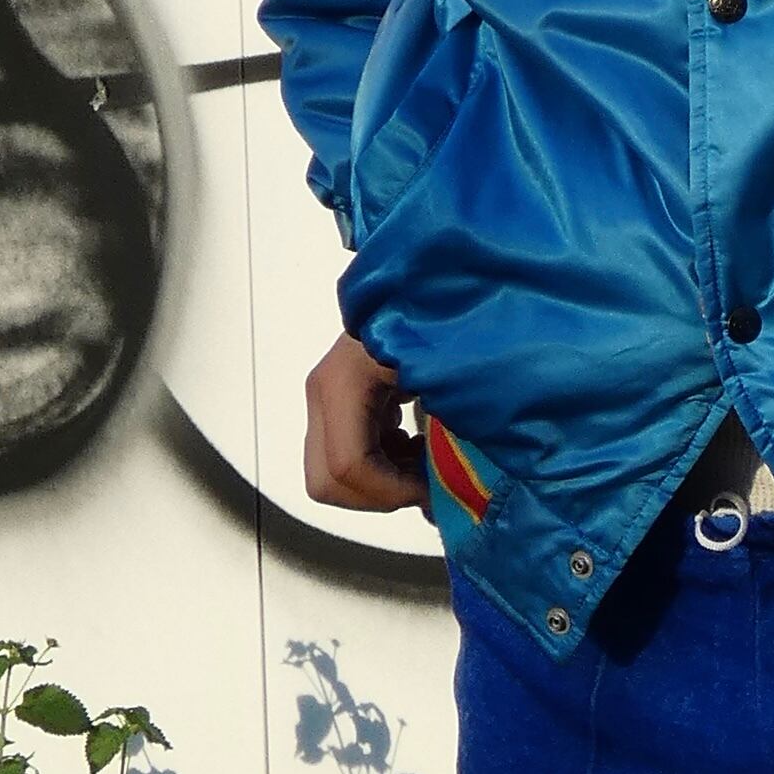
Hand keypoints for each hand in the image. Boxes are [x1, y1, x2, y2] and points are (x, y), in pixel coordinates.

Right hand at [305, 330, 431, 514]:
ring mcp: (326, 396)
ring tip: (427, 459)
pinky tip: (416, 442)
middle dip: (379, 494)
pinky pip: (345, 454)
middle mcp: (324, 391)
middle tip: (426, 481)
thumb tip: (445, 499)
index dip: (393, 491)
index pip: (348, 466)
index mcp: (345, 381)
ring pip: (333, 474)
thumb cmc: (447, 314)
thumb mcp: (449, 370)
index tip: (435, 486)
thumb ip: (447, 433)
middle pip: (327, 480)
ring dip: (382, 481)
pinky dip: (381, 463)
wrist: (435, 274)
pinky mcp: (338, 399)